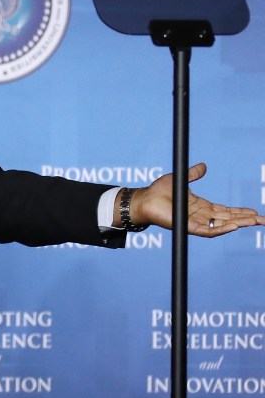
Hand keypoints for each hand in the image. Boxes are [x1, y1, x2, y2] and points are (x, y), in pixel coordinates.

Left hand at [129, 163, 264, 236]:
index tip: (255, 212)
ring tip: (255, 222)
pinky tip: (234, 226)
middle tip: (263, 220)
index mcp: (201, 206)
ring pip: (222, 226)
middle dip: (247, 220)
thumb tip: (204, 166)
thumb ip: (193, 174)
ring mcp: (196, 223)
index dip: (240, 212)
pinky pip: (208, 231)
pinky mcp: (188, 227)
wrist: (144, 199)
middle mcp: (201, 216)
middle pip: (229, 219)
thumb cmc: (158, 191)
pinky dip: (221, 229)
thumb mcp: (180, 179)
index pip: (226, 211)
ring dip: (239, 223)